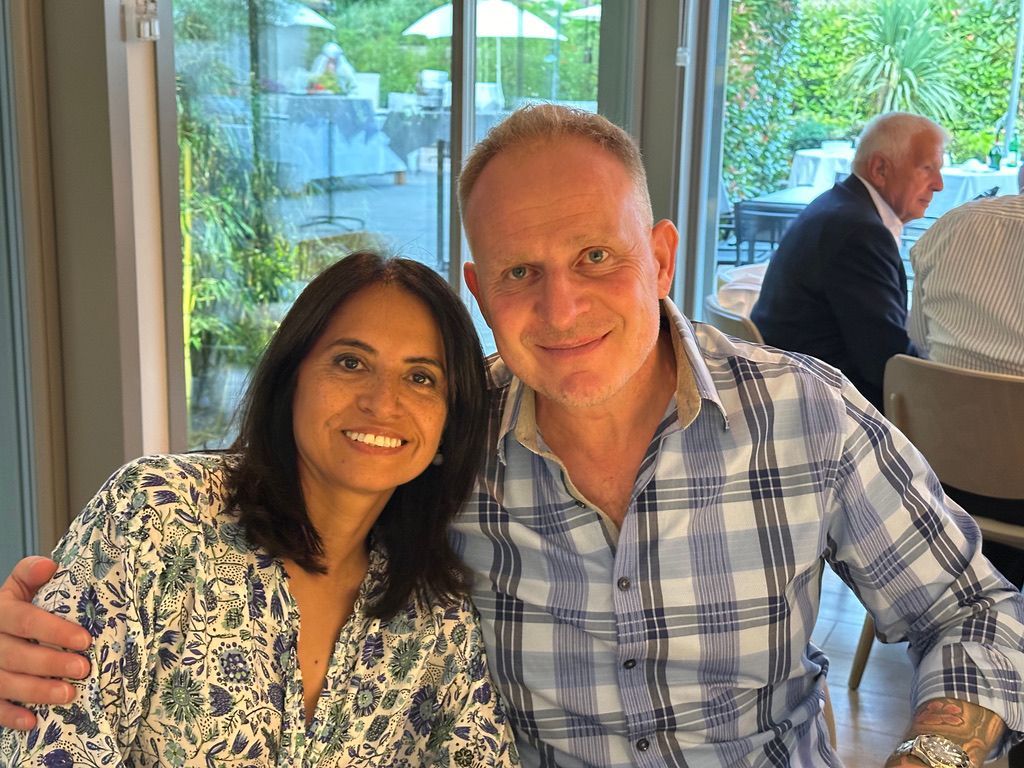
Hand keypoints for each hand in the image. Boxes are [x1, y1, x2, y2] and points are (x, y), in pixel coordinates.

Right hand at [0, 556, 92, 729]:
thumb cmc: (13, 611)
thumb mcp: (18, 589)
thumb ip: (29, 575)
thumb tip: (48, 565)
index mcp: (0, 611)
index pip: (25, 620)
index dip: (54, 630)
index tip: (84, 640)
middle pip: (15, 654)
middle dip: (50, 663)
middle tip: (82, 669)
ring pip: (3, 682)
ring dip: (36, 691)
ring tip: (68, 694)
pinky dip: (9, 716)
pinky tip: (32, 721)